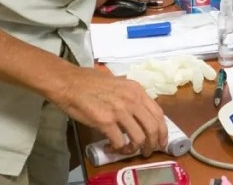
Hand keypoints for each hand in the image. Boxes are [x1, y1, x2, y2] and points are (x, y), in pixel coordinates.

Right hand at [51, 67, 166, 156]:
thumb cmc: (90, 81)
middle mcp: (132, 100)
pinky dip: (118, 149)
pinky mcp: (105, 122)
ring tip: (129, 151)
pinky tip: (112, 147)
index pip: (158, 113)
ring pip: (139, 138)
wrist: (70, 82)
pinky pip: (119, 142)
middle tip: (148, 151)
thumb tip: (139, 111)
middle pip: (153, 128)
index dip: (162, 130)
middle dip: (153, 143)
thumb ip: (131, 96)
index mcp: (137, 90)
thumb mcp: (119, 83)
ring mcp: (119, 111)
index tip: (161, 140)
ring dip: (136, 149)